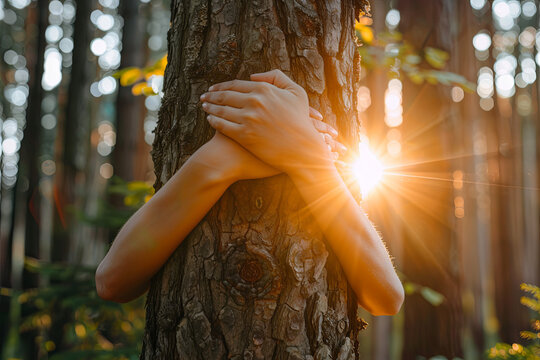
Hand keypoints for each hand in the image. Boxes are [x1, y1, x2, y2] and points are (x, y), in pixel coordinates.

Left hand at [200, 70, 345, 175]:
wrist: (303, 149)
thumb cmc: (301, 120)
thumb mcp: (296, 92)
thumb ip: (276, 78)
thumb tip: (253, 77)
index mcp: (264, 89)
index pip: (235, 85)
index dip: (221, 86)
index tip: (213, 89)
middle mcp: (254, 102)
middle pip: (224, 96)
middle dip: (211, 96)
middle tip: (203, 97)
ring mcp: (248, 119)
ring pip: (221, 110)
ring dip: (210, 107)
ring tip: (204, 107)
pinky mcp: (244, 136)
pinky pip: (223, 126)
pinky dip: (214, 121)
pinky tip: (210, 120)